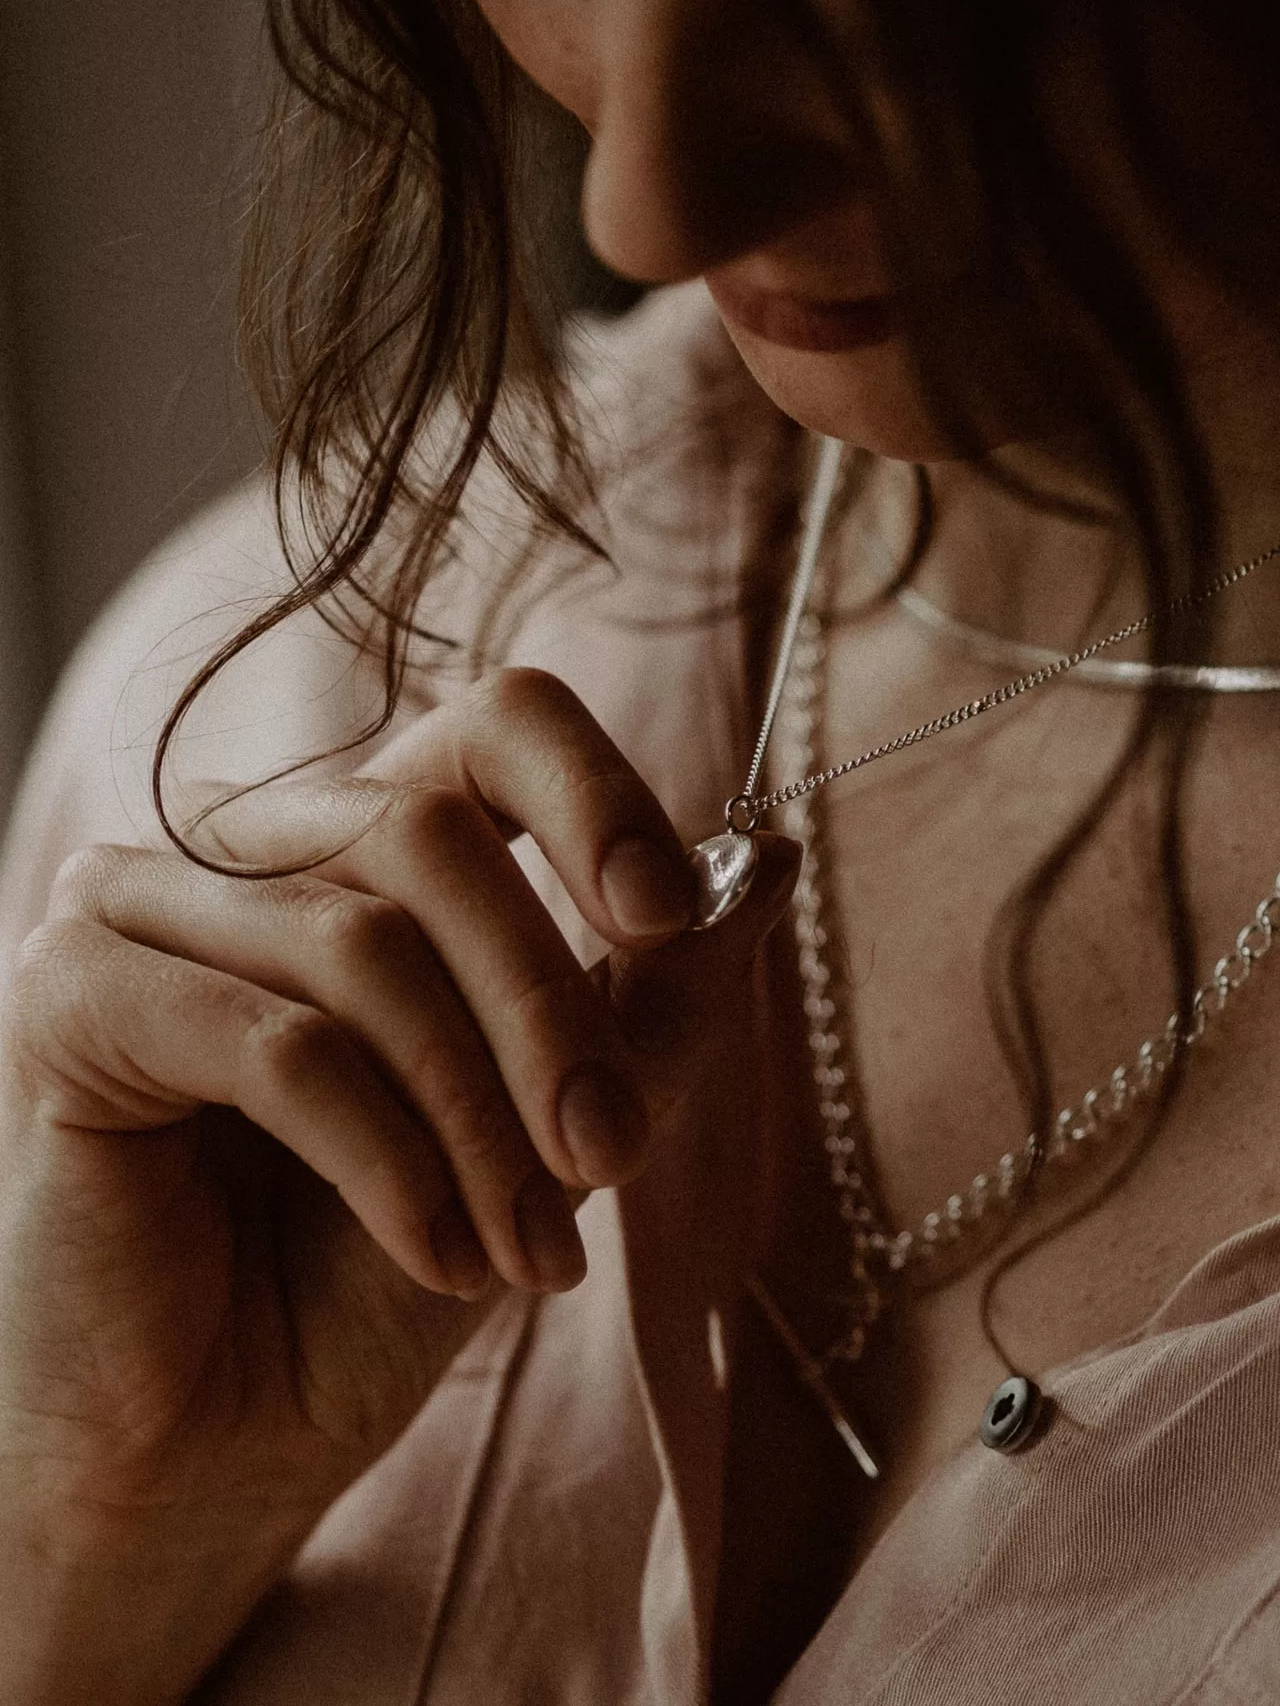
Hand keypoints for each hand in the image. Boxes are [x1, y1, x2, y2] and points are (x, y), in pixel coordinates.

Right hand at [0, 668, 798, 1705]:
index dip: (594, 796)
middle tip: (614, 1156)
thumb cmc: (386, 1268)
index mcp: (360, 838)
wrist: (230, 1439)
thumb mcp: (555, 1123)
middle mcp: (242, 842)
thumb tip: (776, 858)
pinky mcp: (72, 998)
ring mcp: (141, 903)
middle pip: (428, 836)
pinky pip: (281, 1047)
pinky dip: (391, 1164)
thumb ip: (655, 991)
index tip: (672, 916)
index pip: (488, 725)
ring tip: (534, 1256)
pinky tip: (441, 1259)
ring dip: (480, 1121)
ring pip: (363, 948)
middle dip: (547, 1008)